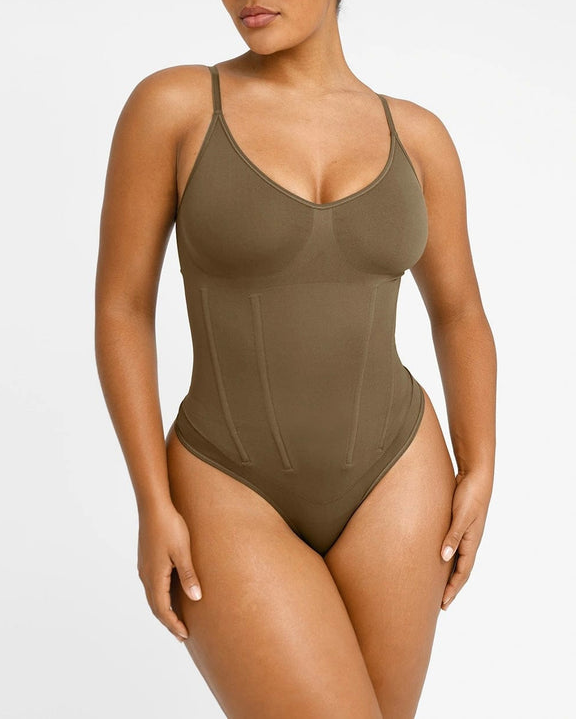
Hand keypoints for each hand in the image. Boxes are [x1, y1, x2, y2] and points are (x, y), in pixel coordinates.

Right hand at [137, 504, 202, 641]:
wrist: (154, 506)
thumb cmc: (170, 527)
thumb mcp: (183, 552)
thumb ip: (188, 576)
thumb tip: (195, 598)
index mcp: (154, 577)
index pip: (162, 610)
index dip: (173, 624)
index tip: (185, 636)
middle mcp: (145, 576)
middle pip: (155, 607)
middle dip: (168, 622)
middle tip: (182, 635)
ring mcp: (144, 568)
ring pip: (152, 597)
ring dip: (164, 610)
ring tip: (176, 619)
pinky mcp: (146, 560)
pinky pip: (152, 586)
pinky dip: (160, 598)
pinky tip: (169, 595)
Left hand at [440, 470, 491, 609]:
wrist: (476, 476)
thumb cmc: (470, 495)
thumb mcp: (461, 516)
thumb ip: (453, 535)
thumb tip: (444, 558)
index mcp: (471, 542)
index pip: (462, 573)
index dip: (453, 589)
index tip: (444, 604)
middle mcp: (469, 541)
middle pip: (460, 571)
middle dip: (451, 588)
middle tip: (441, 604)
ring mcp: (465, 534)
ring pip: (456, 560)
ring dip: (449, 574)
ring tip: (437, 587)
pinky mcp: (459, 525)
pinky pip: (453, 547)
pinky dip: (447, 558)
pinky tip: (438, 559)